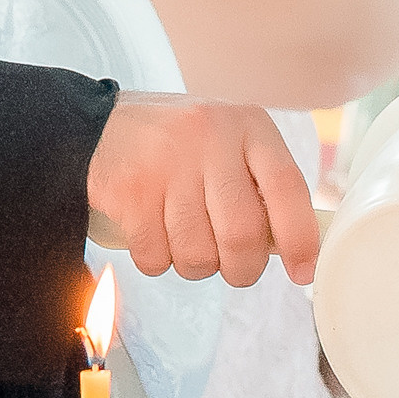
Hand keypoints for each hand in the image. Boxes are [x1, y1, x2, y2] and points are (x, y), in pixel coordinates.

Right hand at [89, 92, 319, 287]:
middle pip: (243, 234)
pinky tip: (153, 234)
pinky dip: (158, 261)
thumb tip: (297, 250)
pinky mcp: (131, 189)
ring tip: (186, 240)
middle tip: (236, 269)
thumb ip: (262, 188)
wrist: (95, 126)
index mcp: (248, 125)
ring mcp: (168, 161)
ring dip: (196, 266)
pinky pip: (157, 257)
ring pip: (199, 254)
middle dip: (243, 269)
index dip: (300, 238)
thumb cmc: (178, 148)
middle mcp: (211, 136)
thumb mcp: (229, 146)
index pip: (288, 187)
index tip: (303, 272)